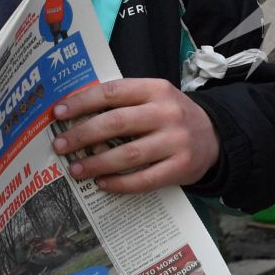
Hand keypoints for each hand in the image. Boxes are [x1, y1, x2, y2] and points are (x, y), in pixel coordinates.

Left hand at [52, 78, 219, 192]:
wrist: (216, 137)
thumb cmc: (172, 117)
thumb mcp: (155, 98)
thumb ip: (124, 102)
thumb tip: (76, 115)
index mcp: (156, 89)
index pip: (113, 92)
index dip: (82, 102)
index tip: (58, 113)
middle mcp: (167, 113)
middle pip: (116, 123)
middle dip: (82, 135)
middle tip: (60, 145)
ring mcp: (176, 141)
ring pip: (127, 154)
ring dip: (96, 163)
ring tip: (75, 169)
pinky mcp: (180, 167)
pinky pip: (143, 179)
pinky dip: (119, 184)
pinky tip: (102, 184)